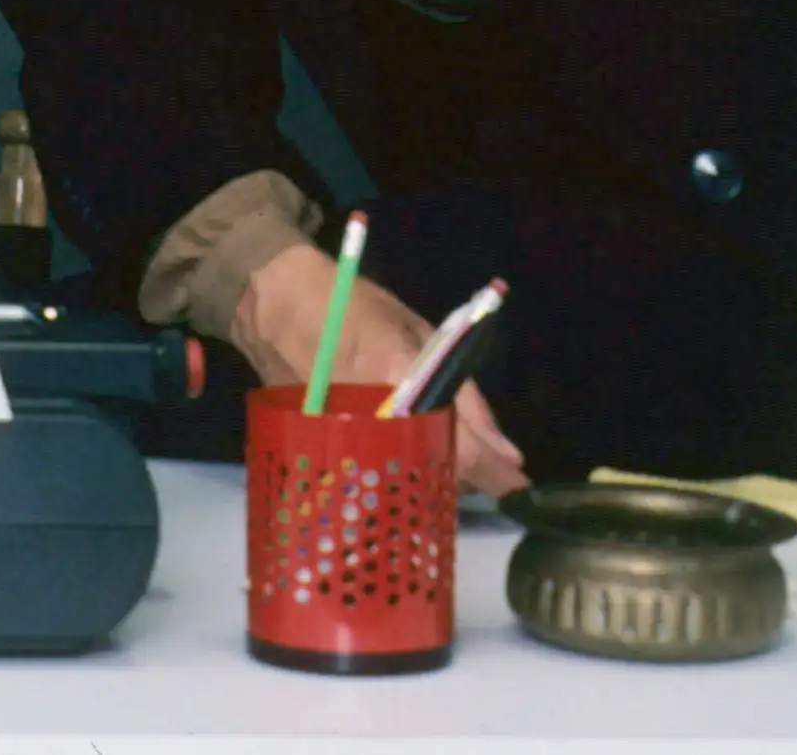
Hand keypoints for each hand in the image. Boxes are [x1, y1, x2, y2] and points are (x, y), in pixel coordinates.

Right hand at [228, 240, 528, 498]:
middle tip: (474, 460)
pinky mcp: (320, 446)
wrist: (272, 300)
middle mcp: (375, 419)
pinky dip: (391, 473)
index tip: (524, 496)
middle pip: (435, 476)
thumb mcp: (424, 334)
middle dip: (464, 475)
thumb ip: (468, 398)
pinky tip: (397, 457)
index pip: (466, 452)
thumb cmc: (354, 305)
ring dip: (427, 476)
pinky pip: (371, 476)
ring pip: (404, 483)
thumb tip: (509, 456)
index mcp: (405, 384)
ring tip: (432, 452)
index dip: (501, 481)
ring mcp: (344, 437)